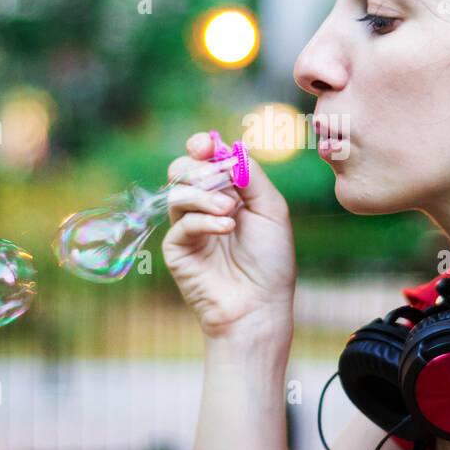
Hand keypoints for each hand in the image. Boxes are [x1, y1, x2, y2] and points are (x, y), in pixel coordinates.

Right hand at [161, 132, 296, 341]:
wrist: (259, 306)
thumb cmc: (271, 260)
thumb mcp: (271, 209)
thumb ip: (251, 176)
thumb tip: (229, 149)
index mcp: (228, 193)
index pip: (206, 159)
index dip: (202, 146)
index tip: (206, 144)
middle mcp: (205, 206)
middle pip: (183, 169)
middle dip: (196, 166)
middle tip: (212, 174)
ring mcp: (188, 227)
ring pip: (178, 192)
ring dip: (204, 195)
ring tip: (230, 211)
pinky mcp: (177, 248)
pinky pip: (181, 223)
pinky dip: (204, 220)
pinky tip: (226, 227)